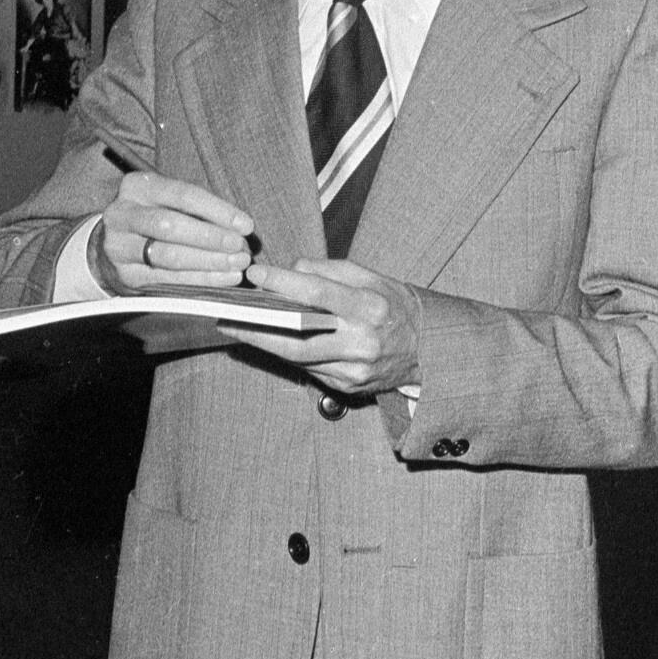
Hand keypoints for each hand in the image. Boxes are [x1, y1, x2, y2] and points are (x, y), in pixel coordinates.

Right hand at [94, 173, 256, 291]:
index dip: (217, 210)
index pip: (182, 195)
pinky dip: (199, 280)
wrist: (114, 245)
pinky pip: (167, 279)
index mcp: (137, 186)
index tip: (245, 225)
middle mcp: (122, 214)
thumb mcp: (168, 201)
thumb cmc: (154, 218)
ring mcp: (119, 246)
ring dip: (208, 262)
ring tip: (236, 265)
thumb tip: (241, 227)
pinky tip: (222, 278)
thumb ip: (199, 209)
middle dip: (211, 238)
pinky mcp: (126, 275)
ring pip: (168, 255)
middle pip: (171, 226)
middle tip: (240, 247)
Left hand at [224, 257, 421, 394]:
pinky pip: (309, 369)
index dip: (283, 283)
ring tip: (238, 328)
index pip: (317, 293)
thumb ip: (327, 270)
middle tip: (228, 316)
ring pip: (298, 358)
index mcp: (370, 307)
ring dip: (265, 343)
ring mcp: (355, 370)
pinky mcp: (349, 387)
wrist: (429, 348)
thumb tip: (288, 270)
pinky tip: (267, 342)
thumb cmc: (394, 304)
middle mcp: (362, 342)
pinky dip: (287, 355)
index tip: (256, 275)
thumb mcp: (369, 276)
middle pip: (298, 337)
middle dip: (259, 327)